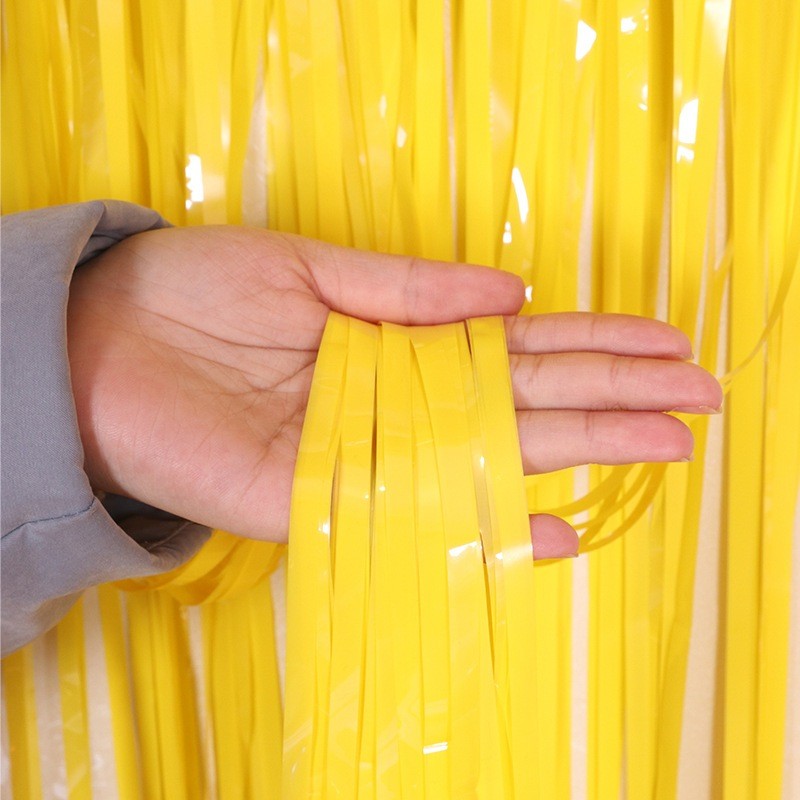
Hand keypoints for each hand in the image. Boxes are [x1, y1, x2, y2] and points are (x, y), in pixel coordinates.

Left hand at [67, 226, 721, 559]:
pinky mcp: (318, 501)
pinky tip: (553, 528)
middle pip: (523, 401)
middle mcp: (396, 403)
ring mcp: (365, 456)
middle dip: (613, 396)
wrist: (99, 343)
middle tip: (700, 399)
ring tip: (665, 445)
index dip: (591, 342)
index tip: (663, 343)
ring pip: (490, 452)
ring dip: (580, 450)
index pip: (515, 346)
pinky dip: (484, 525)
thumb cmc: (194, 293)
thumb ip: (407, 290)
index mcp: (398, 343)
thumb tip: (514, 293)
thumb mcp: (310, 266)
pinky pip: (412, 514)